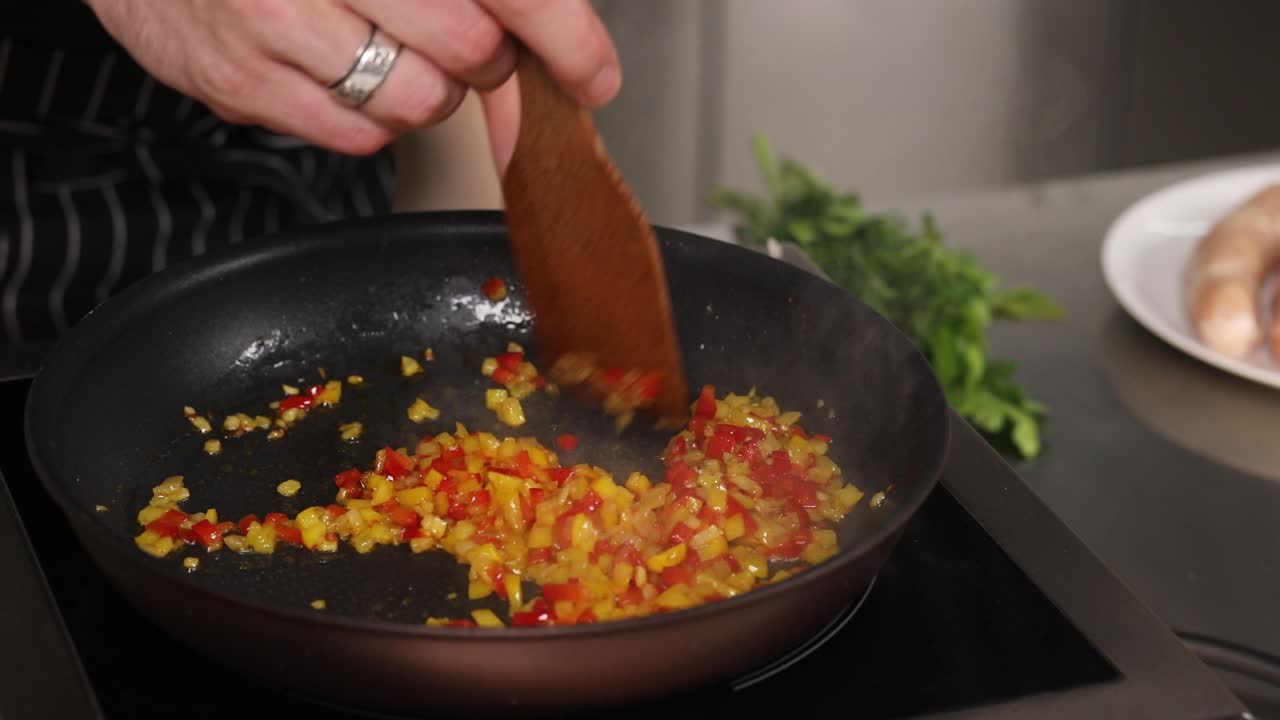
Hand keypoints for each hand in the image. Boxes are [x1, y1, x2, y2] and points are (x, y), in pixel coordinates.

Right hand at [84, 0, 621, 169]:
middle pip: (468, 47)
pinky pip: (358, 137)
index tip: (592, 72)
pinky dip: (370, 116)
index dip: (563, 33)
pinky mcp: (243, 82)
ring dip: (425, 89)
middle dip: (482, 56)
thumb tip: (566, 63)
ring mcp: (275, 19)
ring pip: (418, 102)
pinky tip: (340, 68)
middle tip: (458, 39)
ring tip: (381, 45)